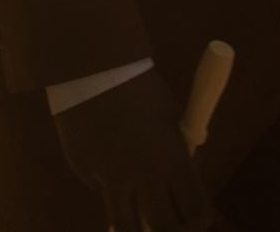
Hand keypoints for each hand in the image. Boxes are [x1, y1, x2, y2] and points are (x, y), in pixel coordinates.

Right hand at [50, 70, 211, 231]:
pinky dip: (109, 184)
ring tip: (138, 206)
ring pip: (126, 225)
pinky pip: (101, 191)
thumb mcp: (175, 119)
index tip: (192, 219)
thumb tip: (185, 187)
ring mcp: (109, 177)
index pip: (196, 215)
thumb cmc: (143, 89)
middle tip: (166, 220)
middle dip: (168, 229)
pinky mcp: (83, 171)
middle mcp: (142, 175)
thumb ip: (181, 157)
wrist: (90, 63)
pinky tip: (107, 153)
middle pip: (163, 229)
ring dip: (136, 220)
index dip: (196, 222)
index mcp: (173, 160)